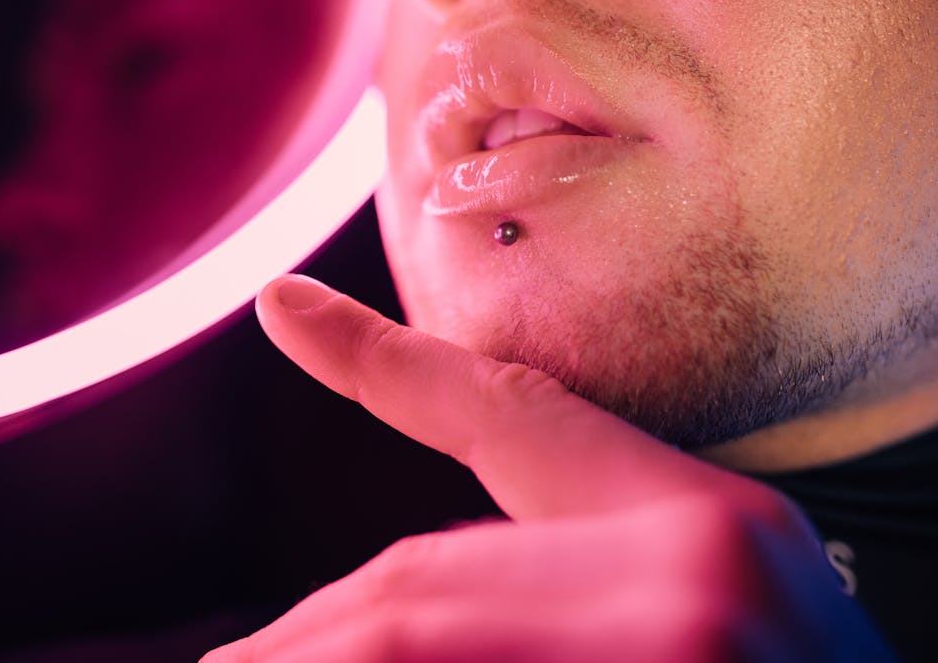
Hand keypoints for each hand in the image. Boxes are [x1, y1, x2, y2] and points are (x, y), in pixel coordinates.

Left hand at [203, 275, 890, 661]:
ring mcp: (669, 653)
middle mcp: (688, 595)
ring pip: (408, 633)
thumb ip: (573, 543)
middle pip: (414, 591)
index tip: (284, 309)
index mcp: (704, 526)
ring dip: (313, 660)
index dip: (377, 360)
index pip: (510, 415)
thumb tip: (383, 597)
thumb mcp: (707, 576)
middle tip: (230, 658)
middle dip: (310, 633)